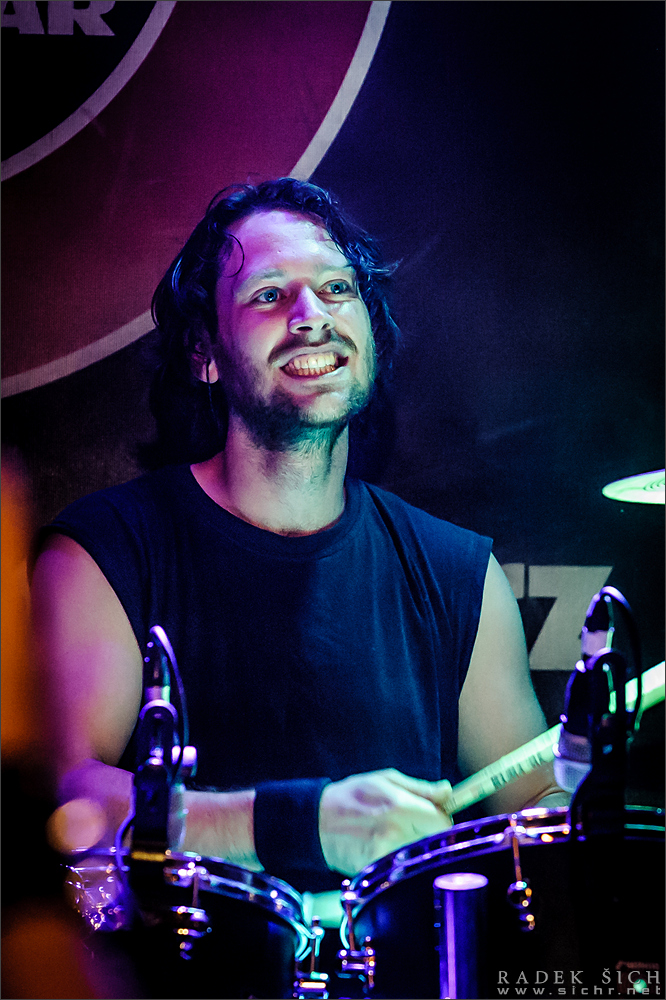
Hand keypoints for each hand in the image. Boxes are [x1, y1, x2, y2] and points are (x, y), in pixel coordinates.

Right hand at [319, 769, 452, 875]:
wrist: (315, 820)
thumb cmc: (350, 795)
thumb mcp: (385, 779)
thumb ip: (420, 788)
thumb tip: (447, 792)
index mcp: (399, 806)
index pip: (442, 823)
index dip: (441, 819)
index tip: (434, 817)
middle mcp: (394, 832)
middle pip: (433, 842)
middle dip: (429, 835)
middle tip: (414, 826)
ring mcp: (384, 854)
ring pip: (418, 857)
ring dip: (414, 849)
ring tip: (395, 835)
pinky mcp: (374, 871)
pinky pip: (399, 868)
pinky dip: (398, 861)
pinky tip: (383, 848)